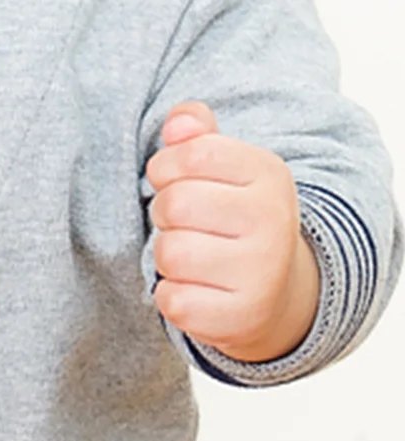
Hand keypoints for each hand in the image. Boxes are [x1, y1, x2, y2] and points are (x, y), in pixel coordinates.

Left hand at [144, 101, 320, 362]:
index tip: (178, 181)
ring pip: (170, 253)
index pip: (191, 153)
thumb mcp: (222, 166)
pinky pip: (173, 300)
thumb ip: (196, 134)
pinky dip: (172, 295)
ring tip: (195, 257)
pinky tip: (199, 290)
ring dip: (167, 256)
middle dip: (166, 215)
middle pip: (174, 205)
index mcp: (269, 173)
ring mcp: (263, 273)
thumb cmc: (230, 215)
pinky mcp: (243, 317)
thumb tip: (179, 123)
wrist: (275, 291)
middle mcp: (274, 221)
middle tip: (189, 225)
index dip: (166, 168)